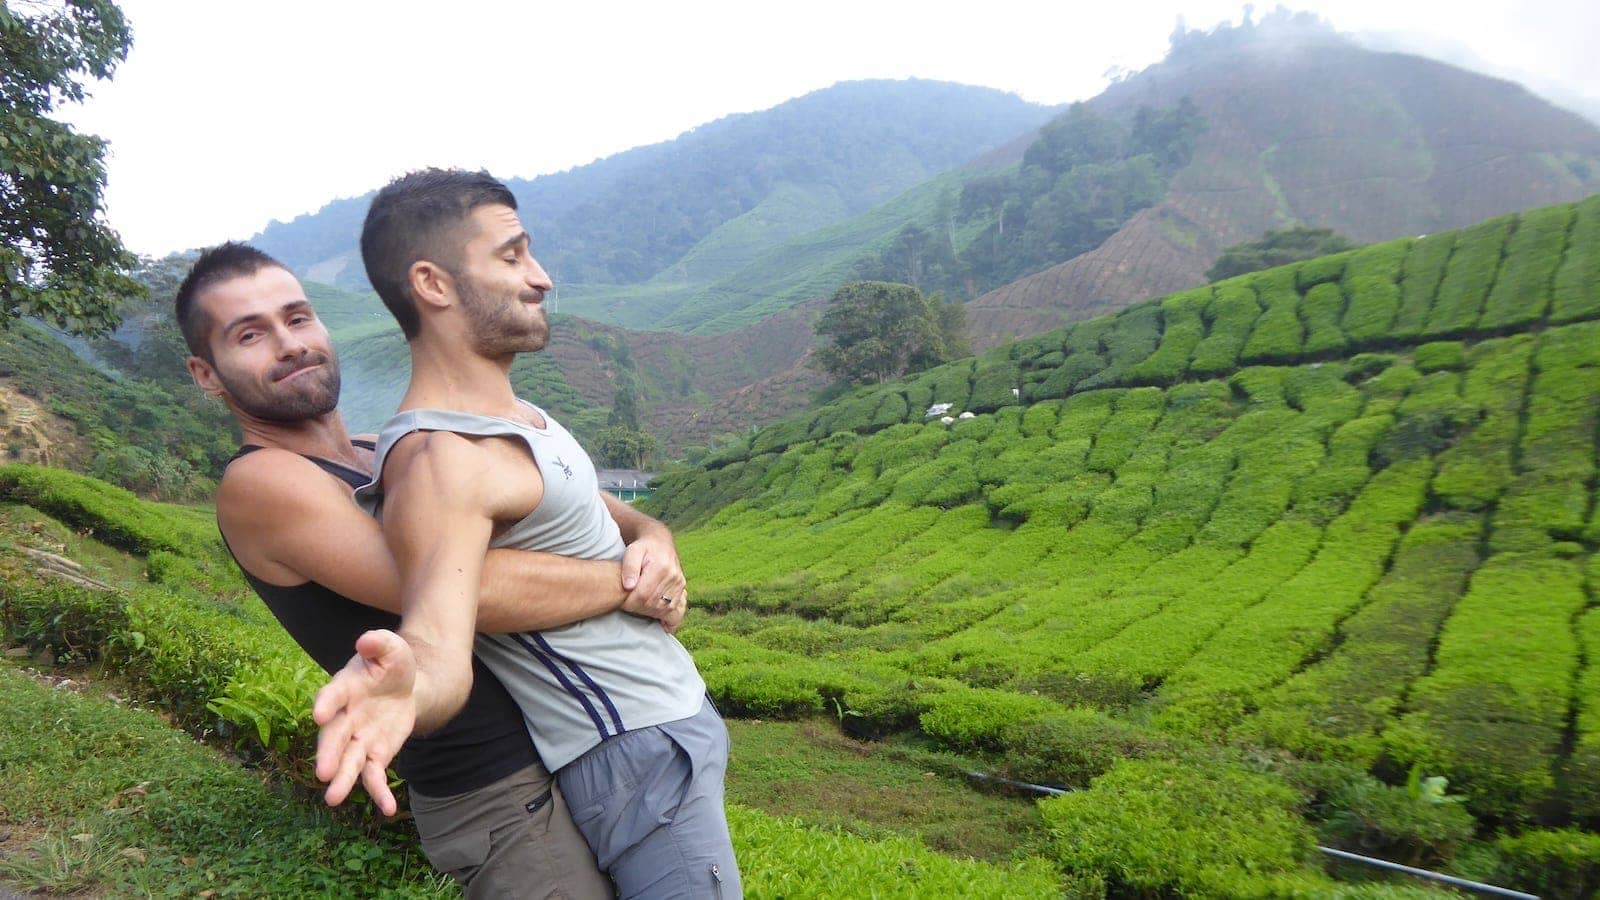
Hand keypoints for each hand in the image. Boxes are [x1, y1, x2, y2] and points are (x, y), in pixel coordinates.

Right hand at [312, 629, 417, 814]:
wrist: (406, 684)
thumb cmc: (391, 664)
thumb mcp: (391, 648)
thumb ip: (379, 644)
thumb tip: (368, 640)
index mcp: (345, 688)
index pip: (332, 696)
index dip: (326, 704)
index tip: (320, 714)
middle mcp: (346, 717)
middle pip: (335, 737)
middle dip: (329, 754)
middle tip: (323, 773)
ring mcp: (359, 738)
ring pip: (349, 762)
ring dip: (343, 780)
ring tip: (334, 799)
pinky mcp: (376, 753)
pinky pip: (375, 775)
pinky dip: (380, 792)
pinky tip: (388, 808)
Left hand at [619, 526, 687, 630]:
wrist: (660, 542)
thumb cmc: (643, 547)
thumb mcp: (632, 551)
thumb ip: (629, 567)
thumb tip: (628, 586)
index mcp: (661, 567)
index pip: (643, 594)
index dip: (630, 602)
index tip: (621, 602)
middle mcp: (674, 576)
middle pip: (653, 604)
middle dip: (637, 608)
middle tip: (627, 605)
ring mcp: (680, 583)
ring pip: (664, 609)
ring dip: (649, 613)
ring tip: (638, 608)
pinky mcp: (682, 588)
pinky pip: (674, 609)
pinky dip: (664, 616)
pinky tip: (657, 619)